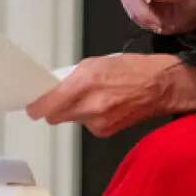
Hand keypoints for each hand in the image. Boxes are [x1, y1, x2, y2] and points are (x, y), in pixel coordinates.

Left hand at [24, 54, 195, 137]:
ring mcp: (99, 122)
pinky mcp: (106, 132)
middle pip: (55, 117)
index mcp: (86, 83)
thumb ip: (72, 77)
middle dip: (53, 108)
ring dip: (74, 111)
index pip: (48, 106)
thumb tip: (54, 88)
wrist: (162, 86)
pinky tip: (104, 105)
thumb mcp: (96, 63)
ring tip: (92, 96)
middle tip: (58, 98)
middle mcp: (91, 106)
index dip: (36, 107)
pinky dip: (89, 116)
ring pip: (72, 120)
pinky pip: (87, 125)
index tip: (32, 105)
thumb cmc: (133, 69)